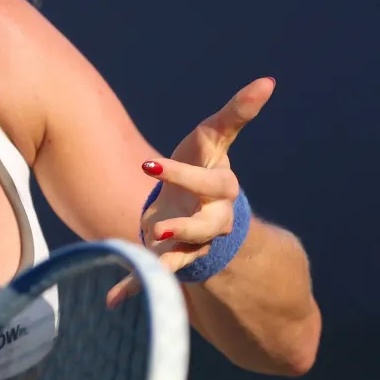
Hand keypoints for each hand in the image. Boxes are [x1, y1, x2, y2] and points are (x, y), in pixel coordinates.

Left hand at [109, 79, 271, 304]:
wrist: (203, 212)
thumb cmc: (204, 167)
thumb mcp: (214, 140)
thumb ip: (237, 113)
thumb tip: (268, 80)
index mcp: (220, 187)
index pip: (211, 181)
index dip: (185, 175)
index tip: (147, 164)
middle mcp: (213, 217)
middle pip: (206, 224)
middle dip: (184, 222)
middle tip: (156, 225)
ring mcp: (193, 240)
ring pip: (186, 250)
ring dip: (165, 253)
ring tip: (144, 248)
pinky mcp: (173, 257)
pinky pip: (155, 273)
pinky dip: (132, 285)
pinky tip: (111, 298)